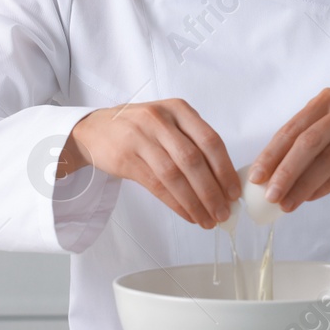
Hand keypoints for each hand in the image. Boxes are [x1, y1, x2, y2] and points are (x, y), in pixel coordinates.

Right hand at [61, 98, 240, 228]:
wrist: (95, 128)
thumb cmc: (140, 128)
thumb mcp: (168, 122)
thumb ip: (193, 142)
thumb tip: (224, 181)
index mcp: (178, 109)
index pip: (210, 141)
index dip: (225, 169)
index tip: (234, 192)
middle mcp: (160, 120)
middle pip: (193, 160)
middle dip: (212, 191)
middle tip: (224, 212)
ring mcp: (140, 138)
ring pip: (175, 175)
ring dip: (194, 202)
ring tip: (207, 220)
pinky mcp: (125, 158)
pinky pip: (157, 185)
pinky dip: (176, 204)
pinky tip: (188, 215)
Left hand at [248, 89, 329, 211]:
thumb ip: (307, 140)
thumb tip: (272, 173)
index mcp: (325, 100)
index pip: (292, 129)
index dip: (272, 154)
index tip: (256, 177)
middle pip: (308, 142)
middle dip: (286, 171)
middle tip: (270, 195)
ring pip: (328, 158)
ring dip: (305, 184)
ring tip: (287, 203)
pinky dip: (327, 185)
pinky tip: (311, 197)